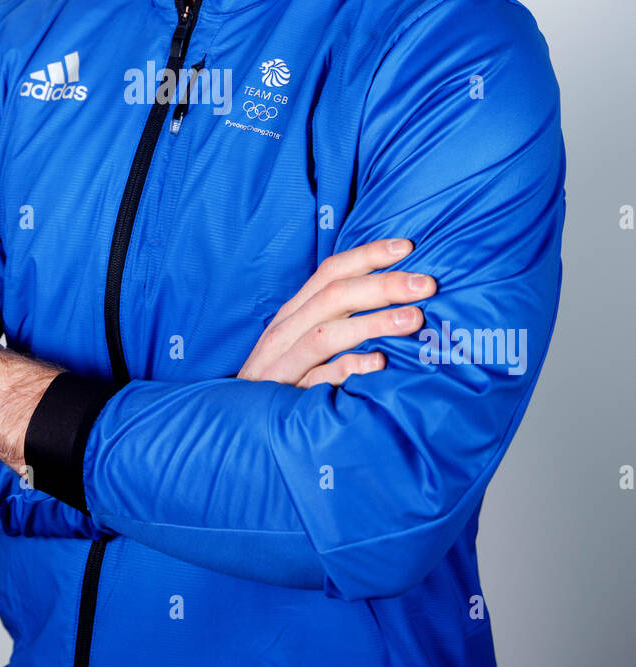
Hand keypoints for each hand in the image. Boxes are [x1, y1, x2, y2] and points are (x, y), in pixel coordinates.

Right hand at [237, 239, 434, 387]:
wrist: (240, 419)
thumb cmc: (284, 373)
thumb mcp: (304, 337)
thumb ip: (339, 316)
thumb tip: (395, 298)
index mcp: (295, 311)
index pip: (331, 271)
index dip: (368, 255)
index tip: (407, 247)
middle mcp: (287, 329)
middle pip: (334, 296)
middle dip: (382, 286)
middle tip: (426, 285)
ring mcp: (283, 362)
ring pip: (326, 334)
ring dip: (371, 323)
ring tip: (413, 320)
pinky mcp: (285, 396)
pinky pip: (317, 380)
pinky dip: (347, 369)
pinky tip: (378, 364)